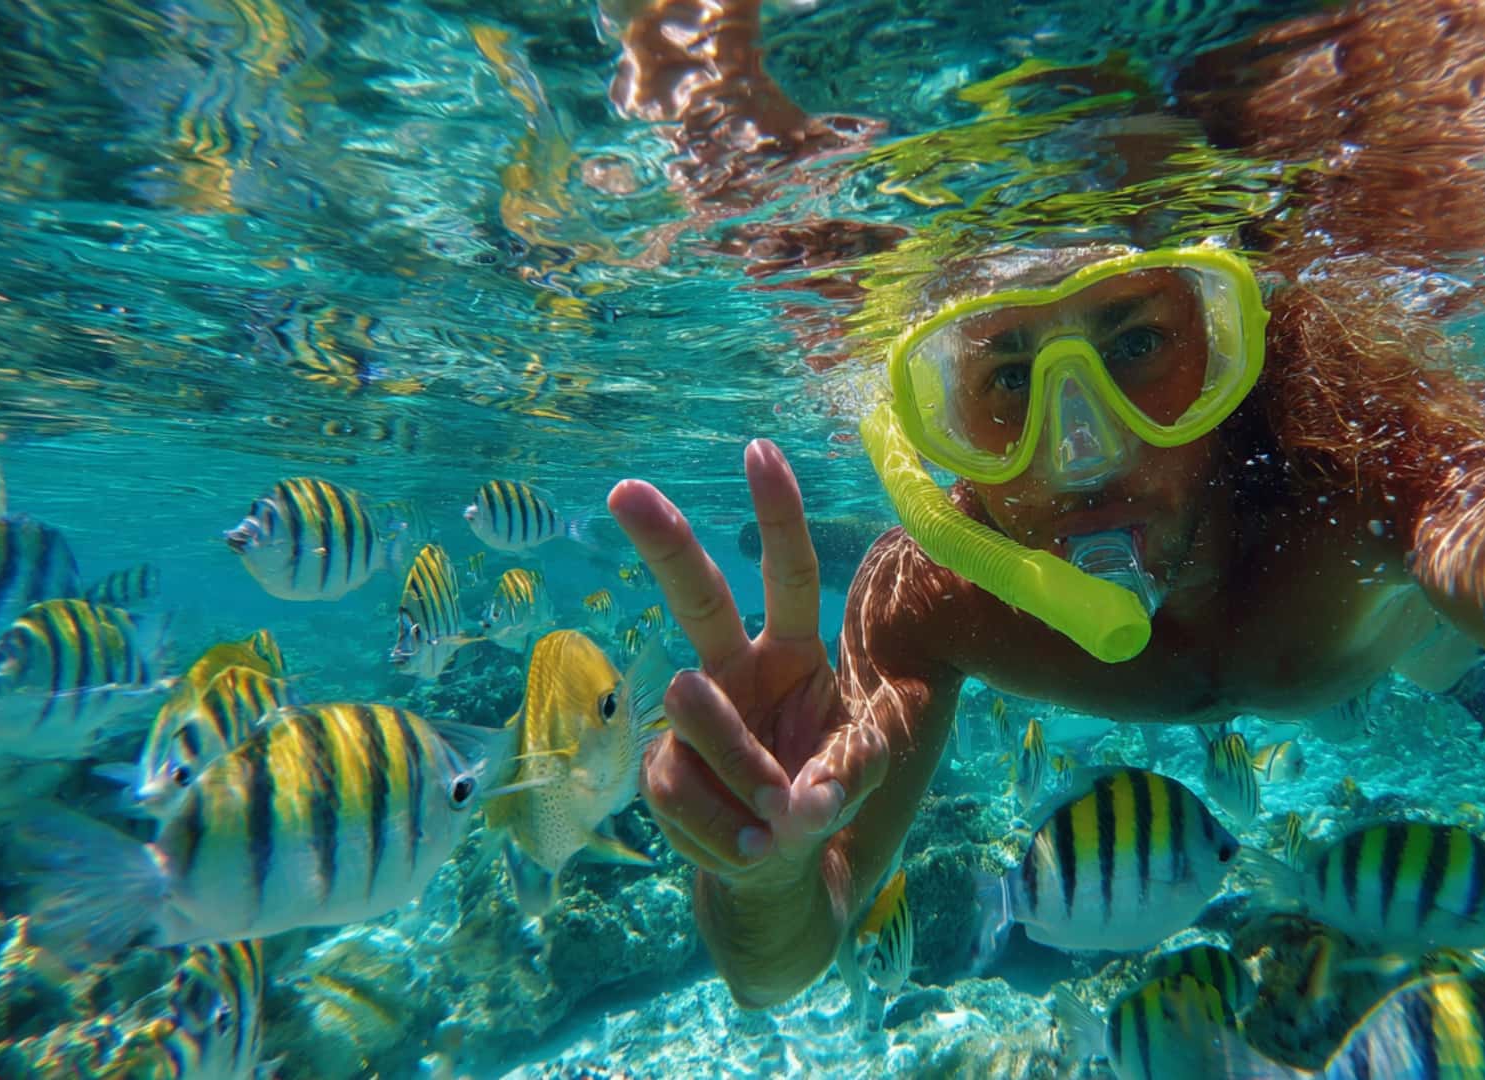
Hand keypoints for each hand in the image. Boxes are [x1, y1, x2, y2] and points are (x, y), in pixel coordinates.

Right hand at [607, 439, 887, 884]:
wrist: (774, 867)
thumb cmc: (824, 791)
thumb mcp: (860, 776)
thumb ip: (849, 774)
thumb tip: (802, 798)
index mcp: (792, 651)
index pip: (788, 575)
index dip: (777, 515)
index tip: (759, 450)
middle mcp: (734, 669)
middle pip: (697, 597)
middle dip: (665, 541)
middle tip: (624, 490)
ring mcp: (689, 719)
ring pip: (697, 712)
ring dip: (744, 765)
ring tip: (779, 819)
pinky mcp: (661, 772)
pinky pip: (685, 793)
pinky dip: (728, 831)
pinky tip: (750, 846)